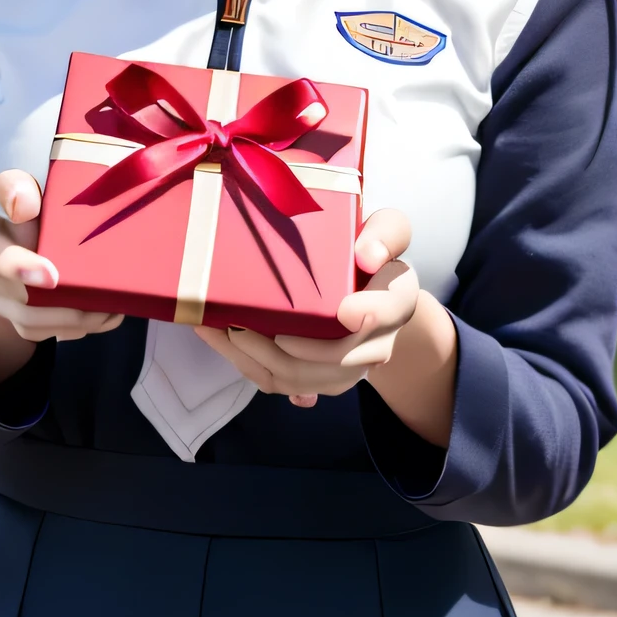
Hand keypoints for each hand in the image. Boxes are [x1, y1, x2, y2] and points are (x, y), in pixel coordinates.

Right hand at [0, 169, 123, 388]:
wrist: (12, 242)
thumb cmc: (24, 210)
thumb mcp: (19, 190)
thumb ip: (19, 189)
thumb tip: (23, 202)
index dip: (16, 266)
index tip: (52, 277)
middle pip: (20, 304)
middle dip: (64, 309)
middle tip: (104, 302)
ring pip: (33, 325)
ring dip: (76, 322)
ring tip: (113, 310)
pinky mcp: (16, 322)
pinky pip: (43, 334)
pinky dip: (78, 329)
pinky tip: (107, 317)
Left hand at [192, 209, 419, 407]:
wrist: (377, 293)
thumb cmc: (374, 255)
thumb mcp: (388, 231)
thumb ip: (385, 234)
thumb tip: (367, 255)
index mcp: (396, 301)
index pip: (387, 313)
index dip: (368, 315)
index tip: (343, 309)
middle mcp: (377, 344)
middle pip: (335, 361)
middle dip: (286, 350)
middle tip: (243, 324)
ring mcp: (348, 368)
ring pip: (304, 380)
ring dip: (258, 361)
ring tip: (221, 331)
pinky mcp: (322, 378)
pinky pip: (287, 385)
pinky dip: (252, 368)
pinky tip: (223, 343)